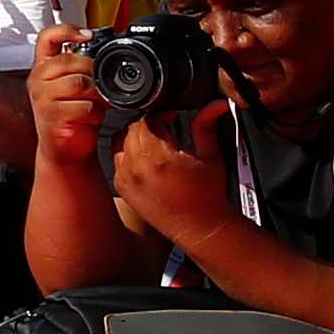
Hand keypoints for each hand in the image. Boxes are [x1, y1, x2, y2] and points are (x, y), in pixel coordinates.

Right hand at [28, 22, 103, 165]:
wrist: (65, 149)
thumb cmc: (74, 114)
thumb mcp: (75, 85)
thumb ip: (82, 68)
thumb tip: (107, 54)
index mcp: (43, 66)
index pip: (48, 37)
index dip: (67, 31)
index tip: (88, 36)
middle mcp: (38, 78)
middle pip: (70, 61)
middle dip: (93, 72)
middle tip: (102, 86)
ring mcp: (42, 98)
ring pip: (78, 83)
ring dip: (96, 94)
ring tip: (99, 103)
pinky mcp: (51, 116)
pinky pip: (82, 106)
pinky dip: (95, 112)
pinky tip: (93, 117)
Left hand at [103, 92, 233, 249]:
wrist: (200, 228)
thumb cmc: (208, 195)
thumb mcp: (211, 156)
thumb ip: (207, 125)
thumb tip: (215, 105)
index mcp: (159, 157)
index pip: (147, 120)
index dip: (160, 114)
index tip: (170, 116)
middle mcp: (138, 167)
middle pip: (131, 129)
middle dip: (147, 125)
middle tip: (164, 129)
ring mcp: (127, 179)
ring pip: (120, 143)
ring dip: (135, 139)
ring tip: (155, 144)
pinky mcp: (123, 189)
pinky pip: (117, 161)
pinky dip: (128, 156)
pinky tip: (147, 161)